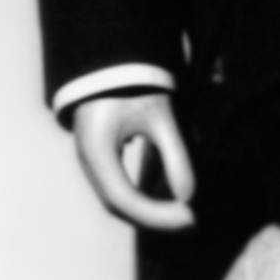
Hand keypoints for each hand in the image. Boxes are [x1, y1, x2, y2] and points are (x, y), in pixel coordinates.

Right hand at [70, 90, 196, 230]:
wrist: (112, 58)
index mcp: (97, 152)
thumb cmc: (135, 83)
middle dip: (154, 217)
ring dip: (149, 209)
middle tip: (190, 221)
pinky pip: (120, 185)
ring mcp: (92, 160)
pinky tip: (169, 196)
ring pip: (118, 198)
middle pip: (118, 205)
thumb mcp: (160, 116)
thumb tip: (190, 197)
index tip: (188, 219)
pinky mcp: (101, 155)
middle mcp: (89, 162)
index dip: (155, 216)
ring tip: (183, 213)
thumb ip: (176, 154)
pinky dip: (144, 195)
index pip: (123, 200)